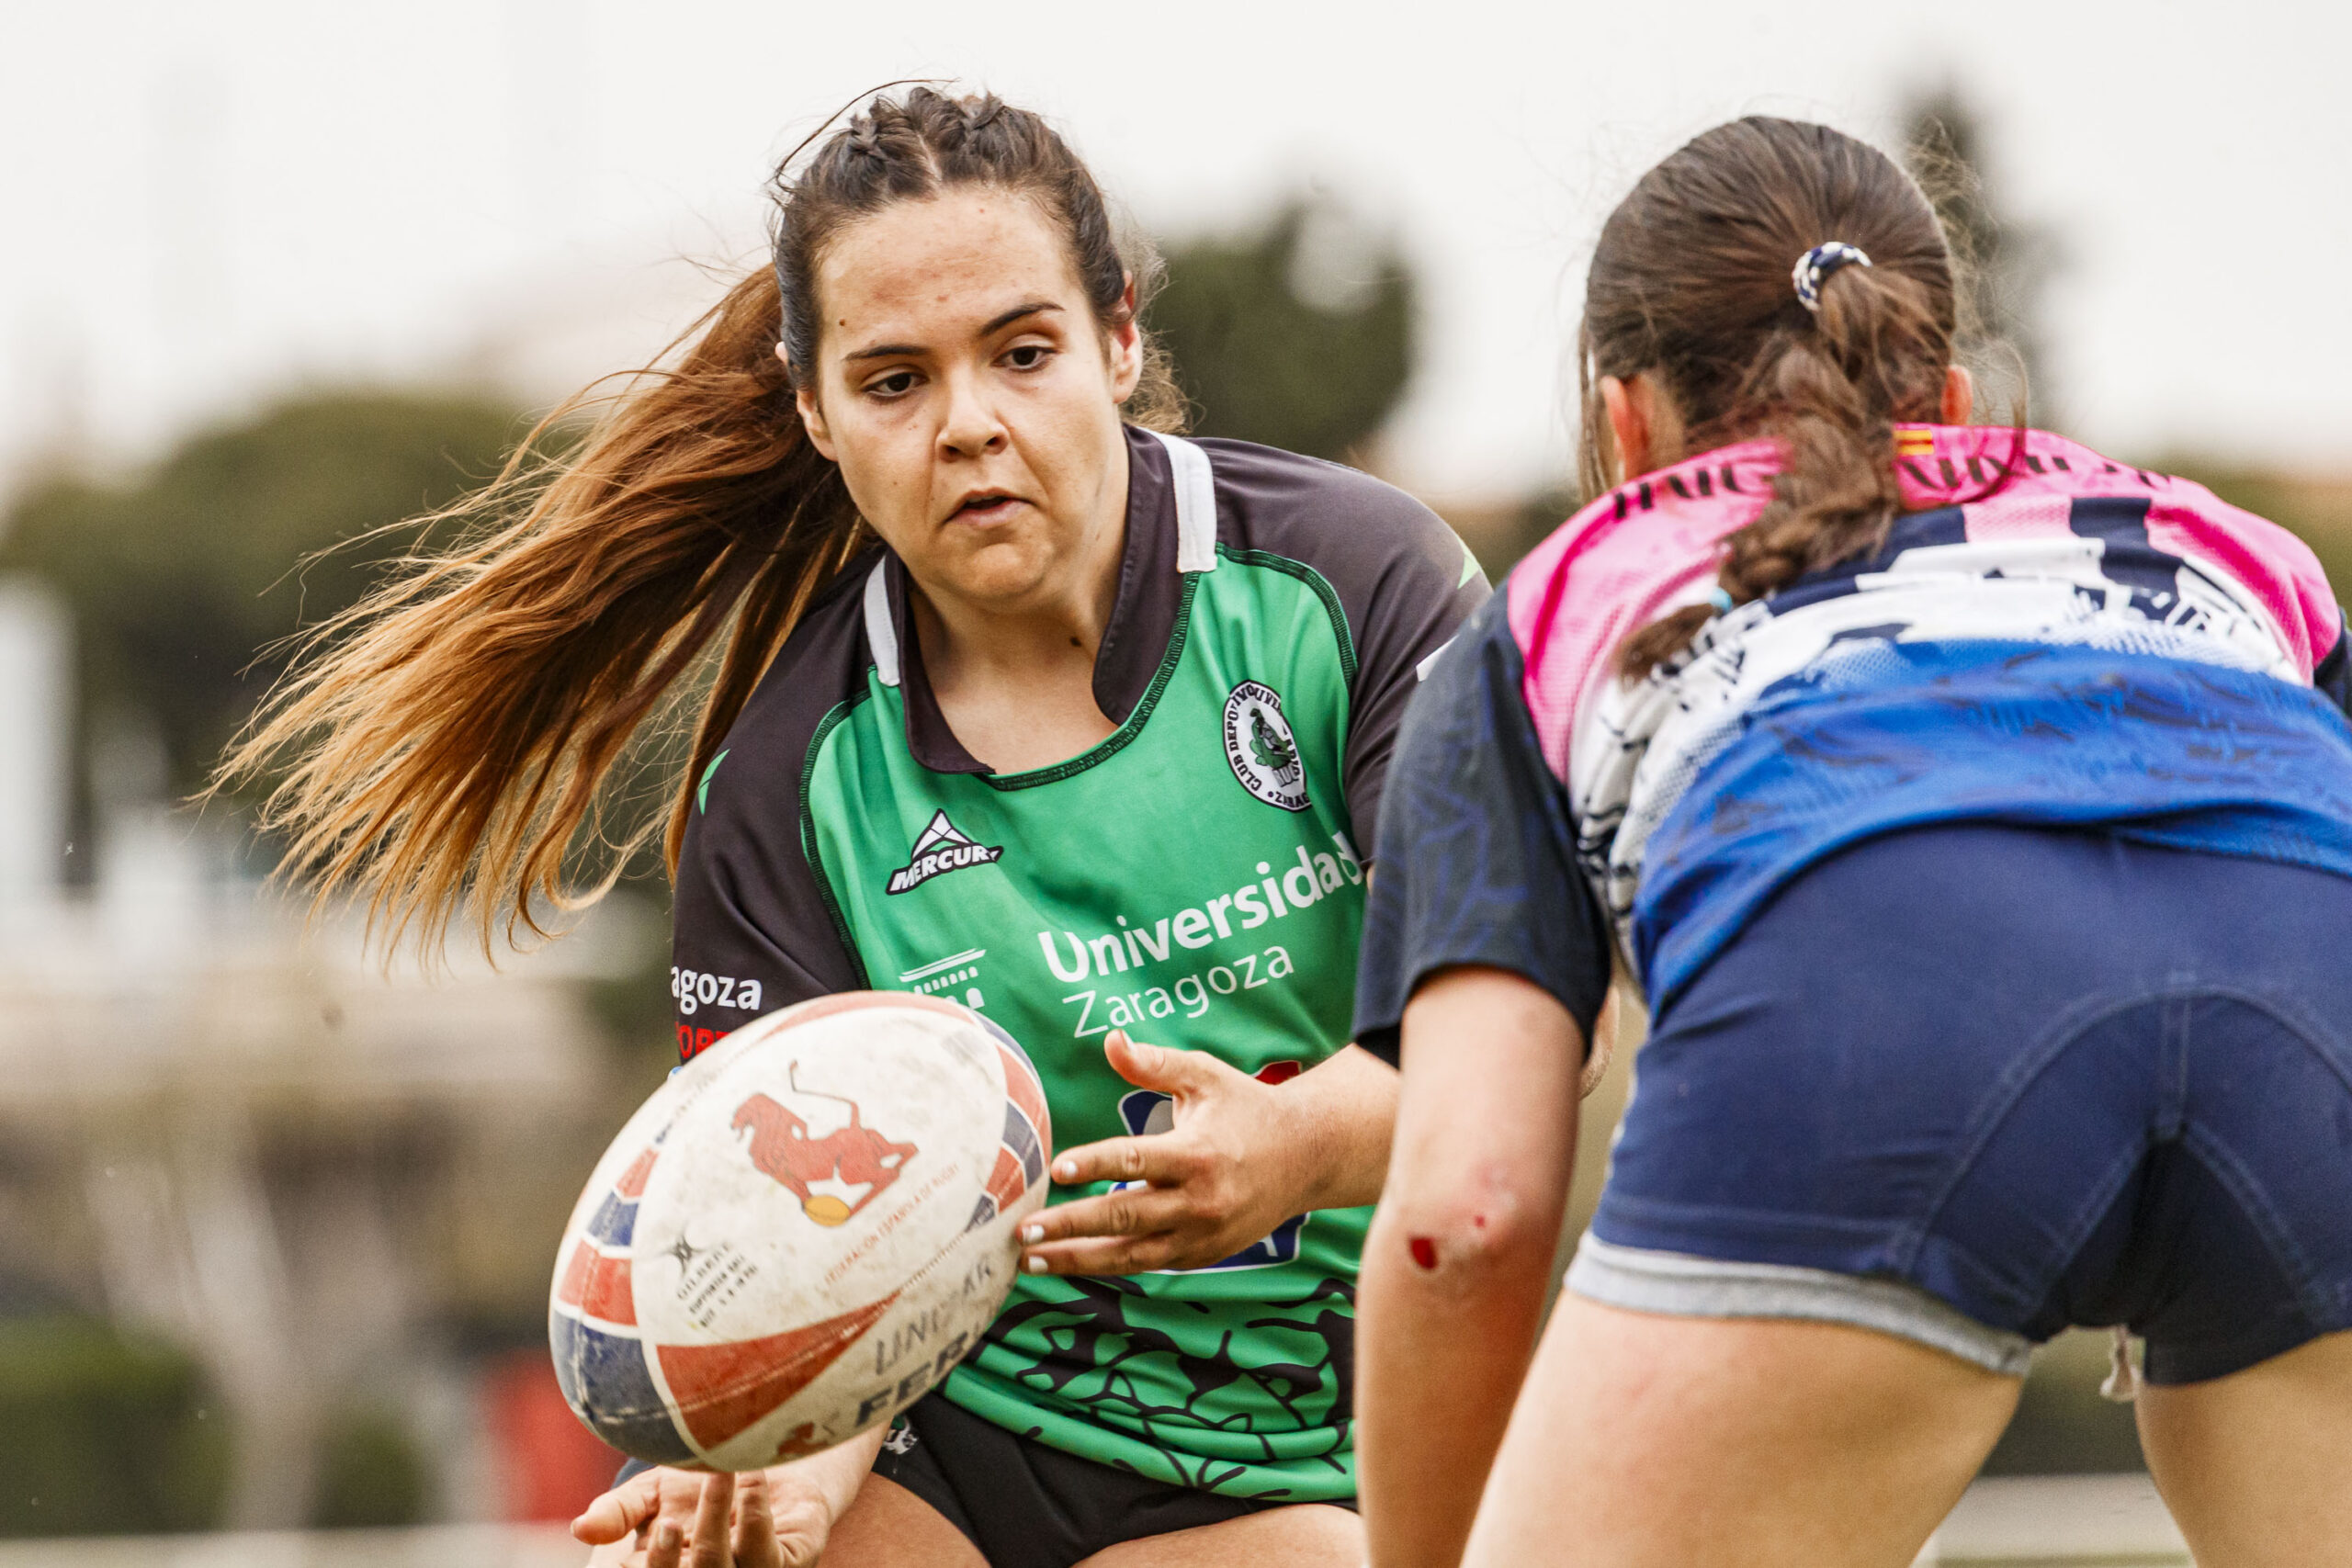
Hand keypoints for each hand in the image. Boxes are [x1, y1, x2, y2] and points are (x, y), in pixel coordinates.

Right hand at [573, 1463, 832, 1567]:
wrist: (768, 1454)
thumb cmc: (702, 1476)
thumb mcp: (652, 1489)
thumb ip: (619, 1510)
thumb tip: (580, 1529)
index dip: (648, 1566)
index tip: (651, 1530)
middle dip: (674, 1557)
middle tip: (672, 1518)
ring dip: (716, 1520)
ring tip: (719, 1472)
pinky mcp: (790, 1562)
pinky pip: (767, 1556)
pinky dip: (756, 1514)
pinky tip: (751, 1477)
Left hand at [1017, 1030, 1344, 1274]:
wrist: (1307, 1157)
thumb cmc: (1246, 1107)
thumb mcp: (1206, 1076)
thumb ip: (1155, 1063)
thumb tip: (1110, 1040)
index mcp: (1198, 1153)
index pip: (1136, 1161)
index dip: (1095, 1165)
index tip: (1057, 1170)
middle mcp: (1200, 1201)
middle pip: (1126, 1216)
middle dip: (1071, 1227)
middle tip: (1024, 1231)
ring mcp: (1203, 1235)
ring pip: (1132, 1255)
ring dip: (1080, 1260)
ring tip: (1032, 1262)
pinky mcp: (1203, 1255)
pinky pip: (1149, 1264)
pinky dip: (1109, 1265)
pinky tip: (1070, 1263)